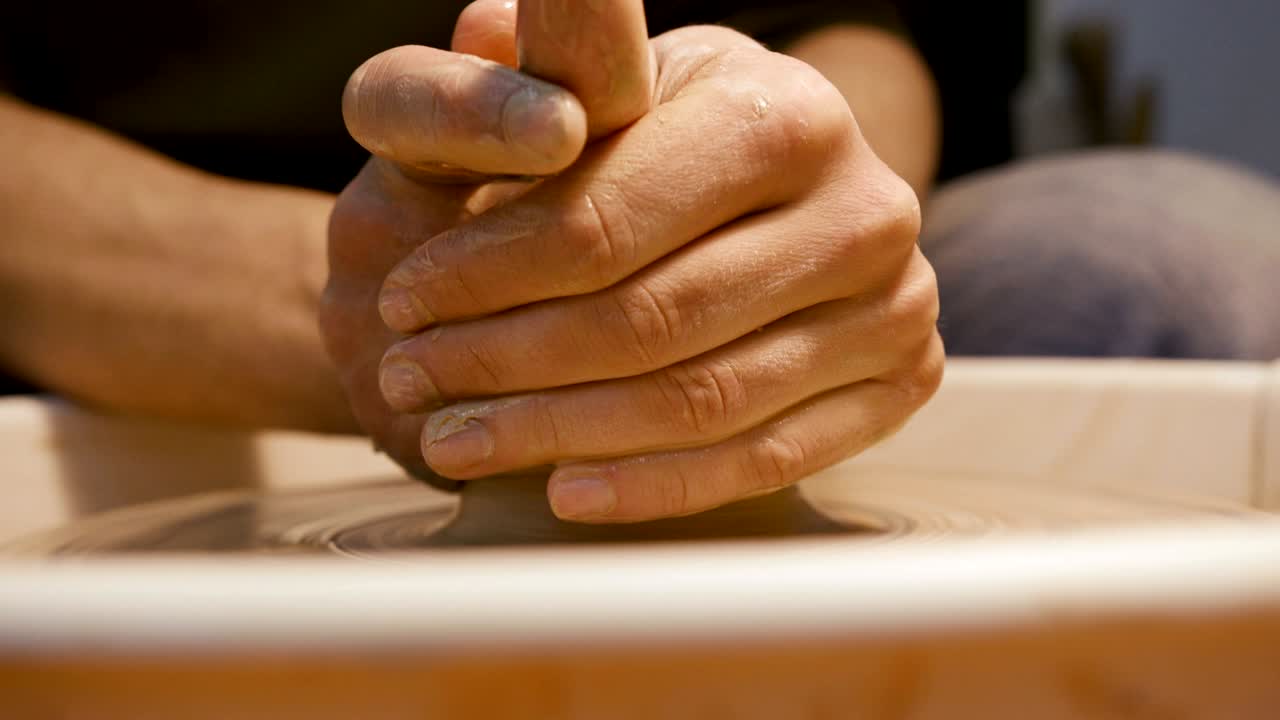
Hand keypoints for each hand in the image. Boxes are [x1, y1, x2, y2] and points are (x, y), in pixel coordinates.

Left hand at [322, 0, 942, 521]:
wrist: (752, 209)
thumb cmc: (645, 150)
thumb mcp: (581, 91)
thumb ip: (517, 72)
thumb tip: (486, 31)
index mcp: (783, 110)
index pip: (609, 218)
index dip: (488, 272)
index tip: (405, 303)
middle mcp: (863, 203)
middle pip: (654, 318)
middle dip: (509, 361)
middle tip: (416, 381)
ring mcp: (895, 301)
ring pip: (702, 398)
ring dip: (559, 431)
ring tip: (459, 438)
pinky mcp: (903, 381)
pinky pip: (767, 458)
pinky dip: (656, 485)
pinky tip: (564, 488)